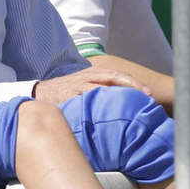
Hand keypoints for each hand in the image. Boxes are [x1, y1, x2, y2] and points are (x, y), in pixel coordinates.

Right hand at [33, 67, 148, 104]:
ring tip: (132, 107)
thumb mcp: (86, 83)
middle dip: (132, 86)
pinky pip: (85, 102)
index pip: (119, 75)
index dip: (134, 83)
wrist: (40, 92)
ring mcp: (78, 86)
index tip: (149, 93)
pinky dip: (97, 106)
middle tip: (147, 97)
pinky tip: (107, 115)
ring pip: (102, 89)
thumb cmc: (68, 89)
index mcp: (94, 72)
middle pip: (114, 78)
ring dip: (117, 98)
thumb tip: (124, 100)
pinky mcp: (69, 97)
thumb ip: (102, 88)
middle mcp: (88, 76)